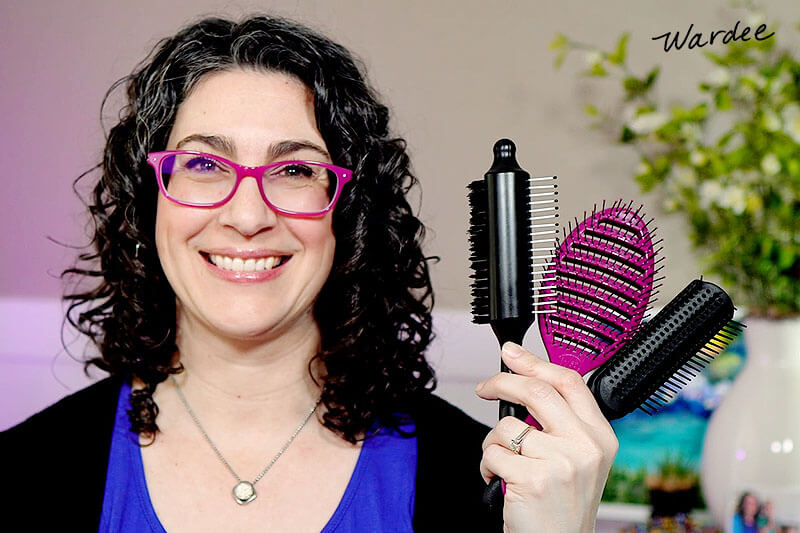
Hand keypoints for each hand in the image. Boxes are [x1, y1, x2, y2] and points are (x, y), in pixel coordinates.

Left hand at [476, 342, 617, 531]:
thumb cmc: (563, 504)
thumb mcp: (577, 458)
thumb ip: (560, 422)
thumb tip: (523, 382)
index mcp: (600, 435)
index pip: (569, 381)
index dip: (535, 361)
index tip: (512, 353)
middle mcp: (585, 446)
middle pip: (536, 390)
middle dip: (501, 382)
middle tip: (485, 387)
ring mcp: (561, 462)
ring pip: (507, 426)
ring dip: (493, 443)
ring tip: (505, 464)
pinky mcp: (533, 479)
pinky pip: (494, 453)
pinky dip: (488, 466)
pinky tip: (502, 481)